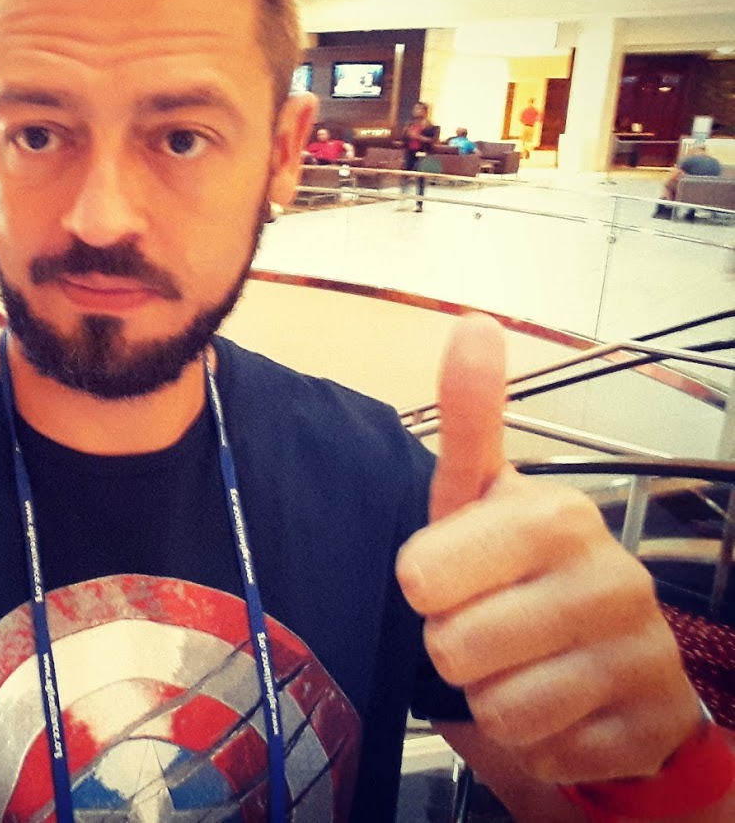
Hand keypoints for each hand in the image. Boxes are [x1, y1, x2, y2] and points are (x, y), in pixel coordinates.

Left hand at [396, 314, 701, 783]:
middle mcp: (612, 579)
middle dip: (453, 647)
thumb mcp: (478, 497)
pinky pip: (544, 754)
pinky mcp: (652, 726)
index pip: (428, 574)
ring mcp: (643, 655)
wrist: (605, 658)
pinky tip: (559, 705)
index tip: (442, 575)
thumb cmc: (516, 568)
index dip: (425, 584)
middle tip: (483, 624)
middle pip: (454, 648)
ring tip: (519, 663)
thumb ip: (470, 418)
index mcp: (557, 517)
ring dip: (492, 698)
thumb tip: (475, 322)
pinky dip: (534, 742)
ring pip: (500, 710)